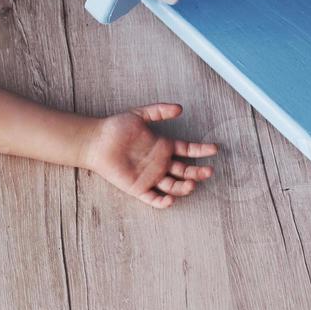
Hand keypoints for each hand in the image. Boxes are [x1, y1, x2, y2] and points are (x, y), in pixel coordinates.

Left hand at [83, 103, 217, 208]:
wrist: (96, 141)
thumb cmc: (116, 127)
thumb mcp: (139, 115)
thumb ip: (159, 111)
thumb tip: (180, 108)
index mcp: (163, 147)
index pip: (187, 150)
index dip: (201, 150)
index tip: (214, 148)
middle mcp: (160, 163)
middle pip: (185, 171)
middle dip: (198, 172)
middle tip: (208, 171)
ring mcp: (150, 177)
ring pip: (173, 186)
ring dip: (184, 187)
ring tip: (192, 184)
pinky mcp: (138, 188)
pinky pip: (153, 198)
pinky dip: (163, 202)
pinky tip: (170, 199)